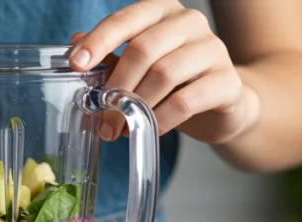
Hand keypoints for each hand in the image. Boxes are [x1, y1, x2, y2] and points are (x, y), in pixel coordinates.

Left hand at [68, 0, 258, 143]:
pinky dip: (161, 119)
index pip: (125, 20)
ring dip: (137, 106)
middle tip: (103, 118)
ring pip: (164, 74)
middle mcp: (189, 22)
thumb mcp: (141, 69)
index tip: (76, 65)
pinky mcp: (227, 80)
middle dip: (117, 87)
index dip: (99, 41)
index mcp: (163, 11)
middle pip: (143, 49)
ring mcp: (212, 49)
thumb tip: (74, 46)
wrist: (224, 106)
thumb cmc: (176, 83)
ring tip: (124, 128)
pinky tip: (150, 130)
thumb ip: (112, 57)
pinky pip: (185, 101)